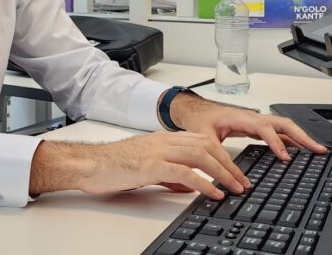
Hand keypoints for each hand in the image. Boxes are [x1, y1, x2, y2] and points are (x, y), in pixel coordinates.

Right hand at [29, 131, 250, 199]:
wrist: (88, 164)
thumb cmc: (113, 165)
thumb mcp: (148, 168)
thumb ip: (171, 174)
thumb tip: (191, 185)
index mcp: (164, 138)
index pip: (202, 142)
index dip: (223, 156)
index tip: (236, 172)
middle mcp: (164, 140)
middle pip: (207, 146)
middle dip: (230, 165)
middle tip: (243, 182)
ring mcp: (158, 151)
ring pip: (201, 156)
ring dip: (223, 173)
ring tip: (235, 188)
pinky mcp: (151, 165)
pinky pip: (184, 172)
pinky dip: (204, 183)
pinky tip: (213, 193)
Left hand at [169, 94, 326, 161]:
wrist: (196, 110)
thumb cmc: (200, 119)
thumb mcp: (204, 138)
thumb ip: (217, 156)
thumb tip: (233, 177)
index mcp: (241, 117)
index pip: (264, 128)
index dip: (277, 142)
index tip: (285, 157)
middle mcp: (253, 117)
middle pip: (283, 123)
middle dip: (302, 136)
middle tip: (318, 149)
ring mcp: (257, 121)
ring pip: (284, 126)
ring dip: (301, 137)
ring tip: (317, 150)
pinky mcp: (257, 127)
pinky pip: (279, 132)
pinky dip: (292, 139)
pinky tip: (300, 150)